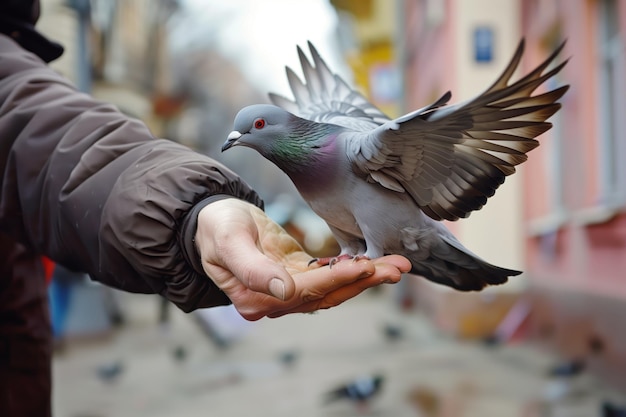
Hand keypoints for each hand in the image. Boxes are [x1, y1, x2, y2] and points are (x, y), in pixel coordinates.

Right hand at [195, 198, 410, 320]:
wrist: (211, 220)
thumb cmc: (216, 227)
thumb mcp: (228, 241)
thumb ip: (253, 269)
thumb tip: (285, 292)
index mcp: (256, 299)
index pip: (307, 291)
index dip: (339, 278)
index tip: (368, 266)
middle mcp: (275, 303)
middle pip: (327, 294)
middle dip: (365, 281)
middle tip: (399, 267)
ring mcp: (286, 293)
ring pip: (333, 288)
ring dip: (366, 278)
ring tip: (396, 265)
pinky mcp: (295, 277)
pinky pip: (328, 278)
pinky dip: (351, 271)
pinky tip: (374, 263)